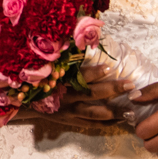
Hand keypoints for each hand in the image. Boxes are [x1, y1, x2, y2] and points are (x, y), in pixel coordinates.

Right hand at [17, 64, 134, 125]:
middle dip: (112, 89)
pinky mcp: (72, 122)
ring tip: (131, 110)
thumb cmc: (42, 82)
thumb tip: (82, 34)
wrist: (26, 105)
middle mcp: (66, 97)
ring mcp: (70, 112)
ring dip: (114, 111)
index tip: (108, 67)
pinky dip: (108, 123)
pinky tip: (121, 120)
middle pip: (92, 94)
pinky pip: (93, 125)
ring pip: (95, 113)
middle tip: (130, 85)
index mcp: (61, 82)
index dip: (93, 72)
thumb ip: (67, 57)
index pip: (79, 76)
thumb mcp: (51, 67)